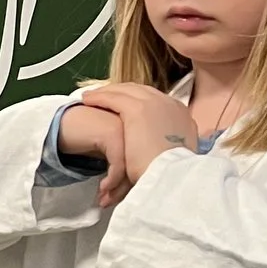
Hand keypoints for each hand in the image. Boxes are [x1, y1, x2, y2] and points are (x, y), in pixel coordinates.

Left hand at [77, 83, 195, 205]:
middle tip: (103, 95)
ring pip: (126, 92)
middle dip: (120, 92)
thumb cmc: (171, 174)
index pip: (154, 100)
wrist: (172, 175)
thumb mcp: (173, 155)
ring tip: (89, 97)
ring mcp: (155, 104)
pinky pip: (114, 98)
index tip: (122, 104)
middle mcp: (169, 104)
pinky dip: (99, 97)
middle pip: (140, 91)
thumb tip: (157, 149)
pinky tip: (86, 100)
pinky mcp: (138, 109)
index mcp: (180, 115)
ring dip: (106, 92)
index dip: (136, 100)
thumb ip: (166, 145)